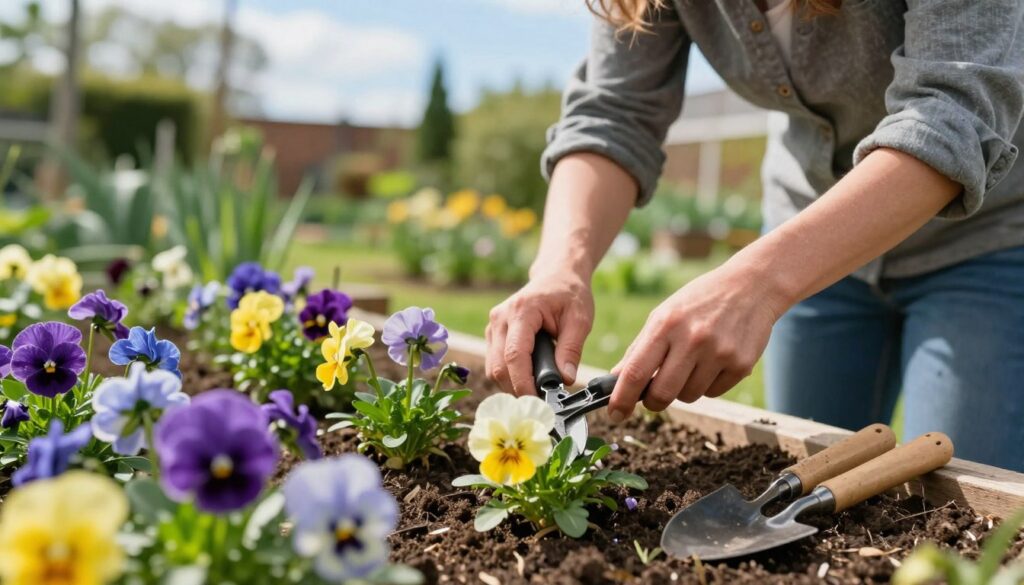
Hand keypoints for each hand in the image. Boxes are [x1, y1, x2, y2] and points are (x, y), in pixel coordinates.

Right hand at [486, 271, 594, 395]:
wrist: (556, 276)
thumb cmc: (570, 295)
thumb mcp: (580, 319)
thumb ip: (571, 349)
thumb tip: (565, 379)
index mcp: (522, 311)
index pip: (514, 354)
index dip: (523, 382)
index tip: (538, 402)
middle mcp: (500, 318)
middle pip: (499, 366)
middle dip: (517, 389)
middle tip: (543, 403)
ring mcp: (493, 326)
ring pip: (493, 369)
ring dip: (512, 385)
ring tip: (538, 392)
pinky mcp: (492, 334)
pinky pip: (495, 364)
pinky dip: (510, 377)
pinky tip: (529, 379)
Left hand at [608, 264, 787, 420]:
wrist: (751, 287)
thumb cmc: (699, 301)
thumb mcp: (664, 315)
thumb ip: (639, 348)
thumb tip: (616, 378)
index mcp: (666, 324)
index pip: (636, 371)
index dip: (622, 399)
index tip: (615, 415)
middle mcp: (692, 339)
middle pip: (662, 394)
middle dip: (653, 401)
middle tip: (653, 395)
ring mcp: (719, 353)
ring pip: (688, 397)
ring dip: (683, 390)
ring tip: (692, 363)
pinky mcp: (741, 365)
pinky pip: (713, 393)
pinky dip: (707, 385)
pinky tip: (713, 361)